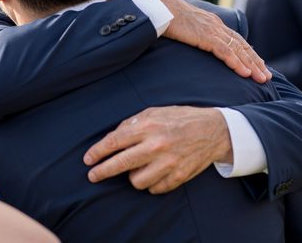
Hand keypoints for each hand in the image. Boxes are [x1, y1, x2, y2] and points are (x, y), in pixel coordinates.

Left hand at [84, 106, 230, 193]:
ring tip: (138, 167)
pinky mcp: (178, 176)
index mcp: (149, 125)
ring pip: (136, 181)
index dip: (98, 152)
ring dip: (133, 176)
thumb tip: (111, 138)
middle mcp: (157, 145)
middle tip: (92, 175)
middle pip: (121, 164)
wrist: (213, 130)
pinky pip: (154, 189)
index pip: (115, 141)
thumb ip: (132, 123)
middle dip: (102, 171)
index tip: (88, 159)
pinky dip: (150, 183)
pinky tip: (154, 173)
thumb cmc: (179, 119)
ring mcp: (168, 163)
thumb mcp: (155, 112)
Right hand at [152, 0, 270, 82]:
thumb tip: (193, 40)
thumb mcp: (183, 25)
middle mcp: (216, 25)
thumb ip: (193, 33)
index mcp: (212, 22)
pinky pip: (225, 51)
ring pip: (237, 50)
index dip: (247, 53)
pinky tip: (244, 72)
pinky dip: (236, 62)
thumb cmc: (165, 16)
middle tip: (265, 76)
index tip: (256, 64)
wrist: (157, 7)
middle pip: (241, 45)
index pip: (235, 39)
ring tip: (261, 78)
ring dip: (251, 65)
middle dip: (255, 61)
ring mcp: (211, 30)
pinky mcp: (204, 36)